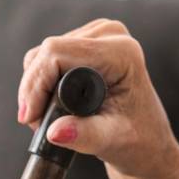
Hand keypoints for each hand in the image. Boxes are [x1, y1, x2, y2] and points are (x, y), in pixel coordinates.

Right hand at [17, 18, 178, 178]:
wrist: (148, 143)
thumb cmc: (139, 142)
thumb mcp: (113, 141)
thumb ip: (85, 135)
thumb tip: (55, 132)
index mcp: (122, 52)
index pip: (58, 53)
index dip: (36, 83)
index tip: (30, 118)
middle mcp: (111, 35)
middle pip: (48, 51)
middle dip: (34, 89)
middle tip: (35, 124)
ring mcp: (99, 36)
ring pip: (44, 54)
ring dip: (36, 87)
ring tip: (44, 119)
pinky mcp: (88, 44)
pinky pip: (49, 57)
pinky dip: (42, 82)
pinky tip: (50, 106)